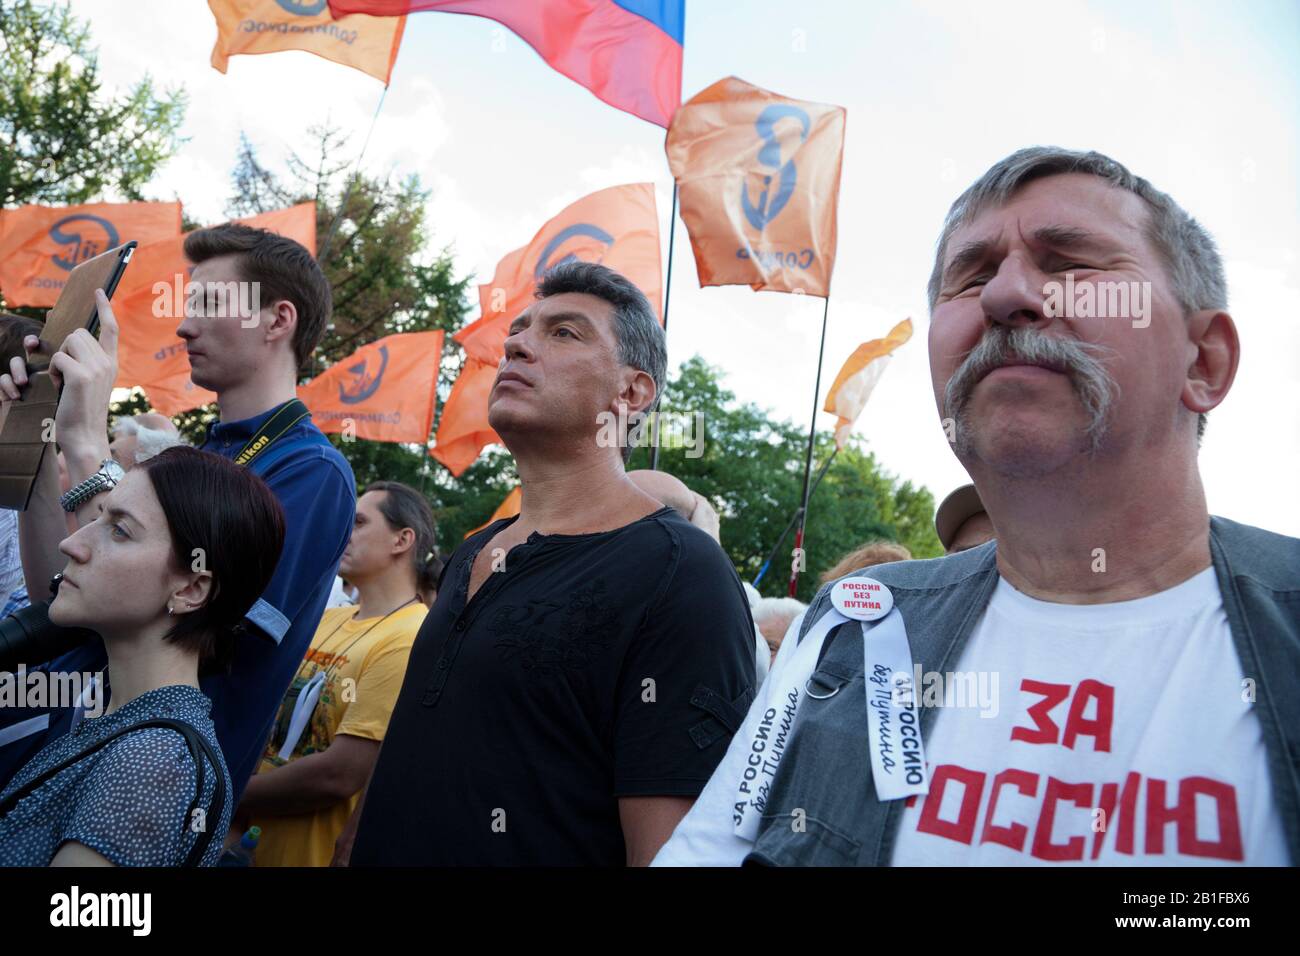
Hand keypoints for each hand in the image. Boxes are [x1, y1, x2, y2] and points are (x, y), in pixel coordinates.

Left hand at [49, 290, 120, 455]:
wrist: (85, 435)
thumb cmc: (80, 410)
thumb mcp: (87, 381)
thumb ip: (82, 359)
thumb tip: (60, 328)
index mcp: (111, 364)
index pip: (110, 329)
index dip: (104, 308)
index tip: (98, 291)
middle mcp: (108, 363)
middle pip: (79, 333)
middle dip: (66, 348)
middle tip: (66, 373)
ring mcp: (97, 368)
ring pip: (69, 341)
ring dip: (59, 358)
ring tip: (64, 380)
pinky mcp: (82, 375)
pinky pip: (59, 358)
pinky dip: (53, 371)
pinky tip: (61, 387)